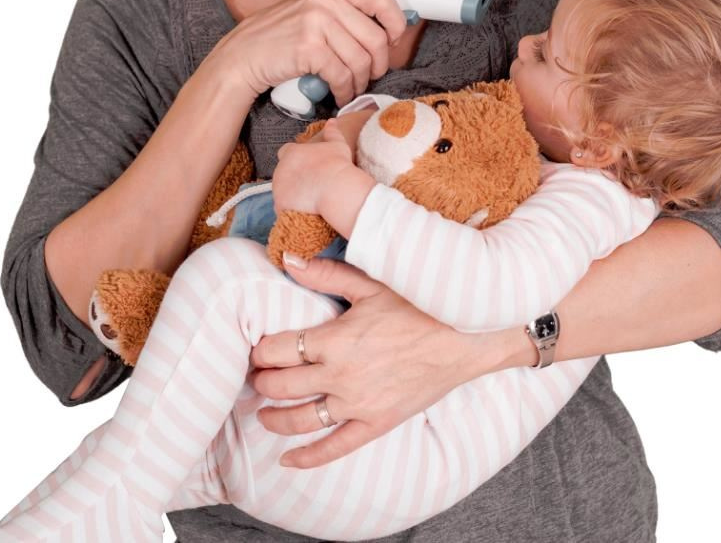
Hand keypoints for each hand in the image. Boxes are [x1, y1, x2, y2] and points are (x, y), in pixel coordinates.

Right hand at [208, 0, 407, 105]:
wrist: (243, 55)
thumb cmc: (279, 38)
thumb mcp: (313, 13)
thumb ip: (344, 15)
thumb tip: (386, 33)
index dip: (396, 23)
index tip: (394, 41)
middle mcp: (326, 1)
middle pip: (376, 38)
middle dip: (379, 64)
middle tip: (372, 75)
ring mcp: (317, 23)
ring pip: (361, 61)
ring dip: (360, 82)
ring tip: (352, 88)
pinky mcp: (309, 48)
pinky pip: (342, 76)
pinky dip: (345, 91)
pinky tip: (339, 95)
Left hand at [249, 258, 476, 468]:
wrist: (463, 341)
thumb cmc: (418, 307)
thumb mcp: (372, 284)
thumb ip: (325, 273)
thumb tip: (287, 259)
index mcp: (334, 340)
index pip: (276, 349)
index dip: (260, 349)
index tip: (257, 348)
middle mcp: (340, 376)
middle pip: (280, 386)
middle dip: (261, 381)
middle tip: (257, 376)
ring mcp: (357, 405)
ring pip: (299, 420)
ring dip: (273, 417)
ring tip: (263, 411)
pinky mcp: (375, 424)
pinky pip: (334, 448)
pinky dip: (307, 458)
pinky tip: (286, 460)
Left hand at [272, 119, 356, 213]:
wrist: (336, 189)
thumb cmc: (338, 165)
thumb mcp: (337, 144)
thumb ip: (332, 131)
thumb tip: (332, 121)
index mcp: (291, 153)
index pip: (286, 152)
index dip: (295, 159)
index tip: (307, 165)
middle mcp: (280, 169)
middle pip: (283, 173)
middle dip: (293, 177)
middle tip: (310, 183)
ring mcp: (278, 188)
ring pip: (282, 191)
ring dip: (292, 194)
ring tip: (310, 198)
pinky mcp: (280, 205)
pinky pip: (283, 208)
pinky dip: (291, 209)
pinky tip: (305, 210)